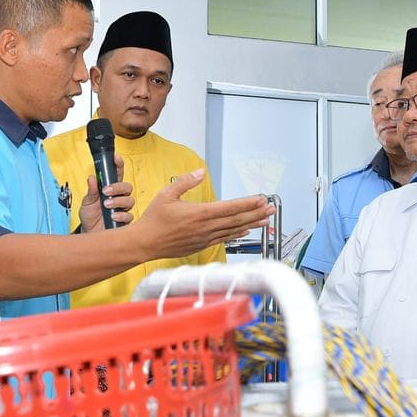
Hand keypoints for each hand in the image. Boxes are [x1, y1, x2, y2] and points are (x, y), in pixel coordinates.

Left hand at [79, 155, 132, 232]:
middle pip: (127, 187)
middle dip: (118, 187)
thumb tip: (92, 178)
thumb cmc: (90, 217)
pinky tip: (113, 216)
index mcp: (110, 189)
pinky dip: (121, 215)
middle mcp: (118, 198)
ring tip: (107, 205)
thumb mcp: (87, 202)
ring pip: (129, 200)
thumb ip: (91, 191)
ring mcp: (123, 208)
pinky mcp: (125, 220)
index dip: (119, 165)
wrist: (90, 234)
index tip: (116, 158)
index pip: (117, 174)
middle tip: (106, 191)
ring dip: (118, 201)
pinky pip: (129, 215)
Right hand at [131, 171, 271, 257]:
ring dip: (251, 224)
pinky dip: (237, 234)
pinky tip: (246, 231)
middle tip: (271, 208)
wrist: (145, 243)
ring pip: (233, 230)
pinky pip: (224, 239)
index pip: (230, 207)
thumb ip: (185, 182)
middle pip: (237, 220)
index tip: (261, 198)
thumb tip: (201, 171)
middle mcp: (206, 227)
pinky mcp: (202, 245)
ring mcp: (205, 238)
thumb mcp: (166, 194)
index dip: (247, 203)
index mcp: (199, 213)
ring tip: (266, 219)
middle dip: (256, 213)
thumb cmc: (154, 219)